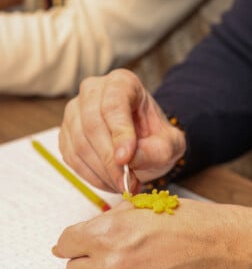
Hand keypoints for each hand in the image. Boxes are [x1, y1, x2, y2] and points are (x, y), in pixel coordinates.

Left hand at [52, 199, 251, 268]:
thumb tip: (84, 233)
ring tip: (141, 265)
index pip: (65, 244)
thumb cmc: (188, 223)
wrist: (221, 248)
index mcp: (108, 232)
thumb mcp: (144, 207)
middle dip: (87, 263)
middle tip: (109, 256)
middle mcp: (111, 262)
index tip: (78, 245)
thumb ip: (111, 221)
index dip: (73, 243)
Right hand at [59, 69, 186, 191]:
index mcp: (122, 82)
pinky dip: (91, 176)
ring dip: (101, 172)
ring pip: (79, 144)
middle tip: (127, 183)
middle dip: (109, 160)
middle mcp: (93, 91)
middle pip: (92, 125)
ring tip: (124, 185)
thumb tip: (127, 159)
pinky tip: (110, 182)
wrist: (145, 144)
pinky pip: (71, 158)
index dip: (119, 132)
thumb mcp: (170, 144)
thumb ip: (155, 150)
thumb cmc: (157, 138)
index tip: (127, 158)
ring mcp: (74, 111)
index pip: (114, 104)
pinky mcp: (65, 134)